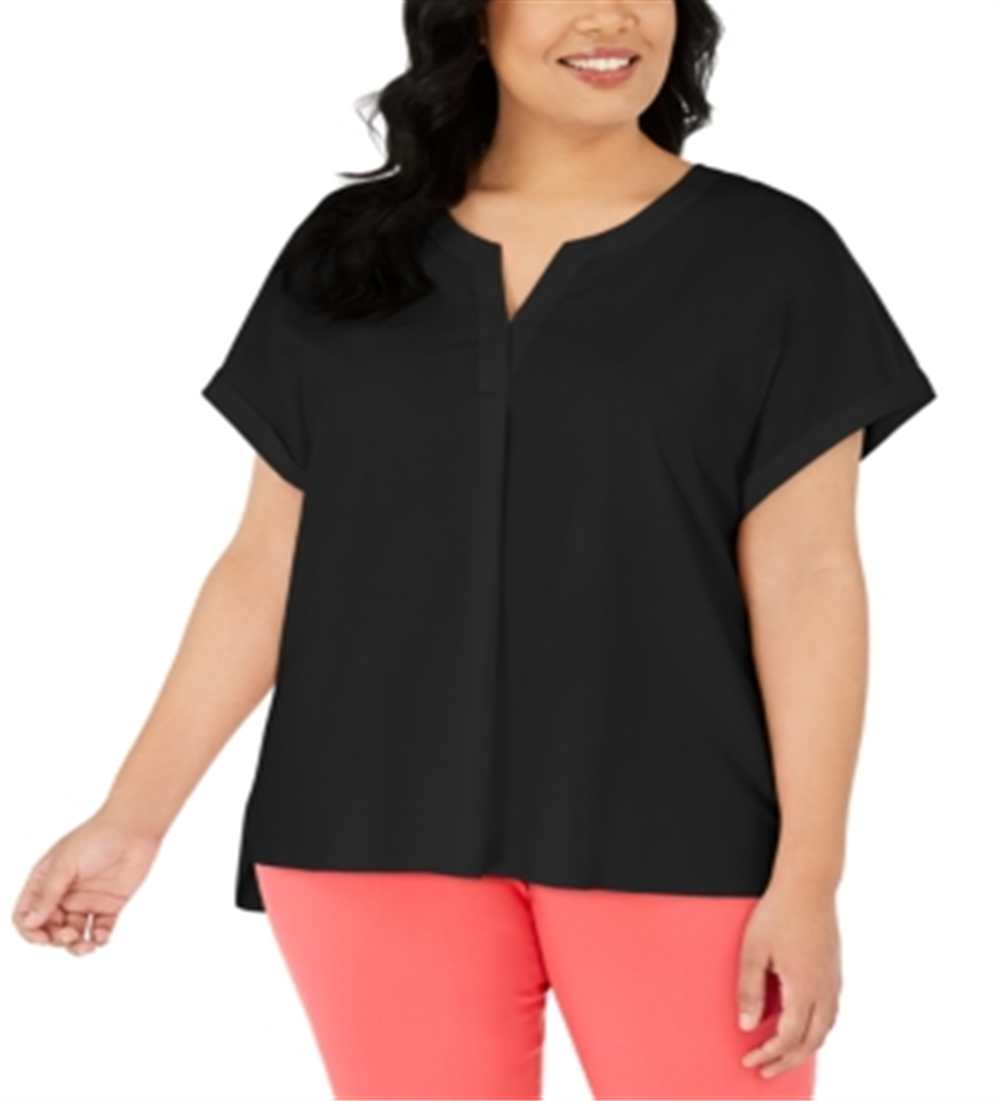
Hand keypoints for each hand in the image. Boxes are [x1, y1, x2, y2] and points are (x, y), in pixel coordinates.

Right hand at [11, 810, 161, 955]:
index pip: (27, 913)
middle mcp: (64, 894)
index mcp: (46, 881)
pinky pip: (100, 930)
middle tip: (70, 936)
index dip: (30, 930)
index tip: (43, 938)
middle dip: (56, 939)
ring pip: (74, 934)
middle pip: (50, 928)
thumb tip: (29, 923)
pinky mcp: (109, 905)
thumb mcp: (65, 864)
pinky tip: (101, 937)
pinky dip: (99, 938)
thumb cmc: (97, 837)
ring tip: (86, 946)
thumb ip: (48, 894)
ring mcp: (86, 900)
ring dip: (76, 946)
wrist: (135, 829)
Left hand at [735, 880, 841, 1079]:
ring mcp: (833, 981)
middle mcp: (825, 990)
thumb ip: (749, 990)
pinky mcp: (834, 970)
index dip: (769, 1054)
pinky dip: (816, 1029)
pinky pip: (830, 1012)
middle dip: (787, 1061)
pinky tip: (802, 1025)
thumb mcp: (753, 951)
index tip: (750, 1060)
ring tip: (782, 1054)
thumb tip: (747, 1026)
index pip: (789, 1038)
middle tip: (764, 1070)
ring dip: (804, 1048)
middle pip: (811, 1042)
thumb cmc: (777, 913)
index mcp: (805, 989)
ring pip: (825, 1029)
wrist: (808, 885)